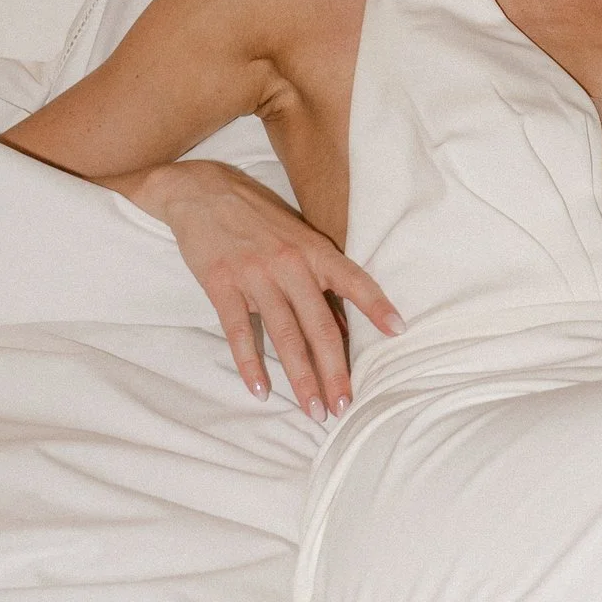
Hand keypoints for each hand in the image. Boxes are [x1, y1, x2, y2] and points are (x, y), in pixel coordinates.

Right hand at [135, 160, 399, 416]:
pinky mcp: (221, 284)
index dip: (377, 306)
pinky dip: (250, 364)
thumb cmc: (258, 218)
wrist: (202, 191)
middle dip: (335, 370)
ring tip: (313, 409)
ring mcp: (255, 275)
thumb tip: (346, 328)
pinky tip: (261, 390)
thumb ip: (320, 279)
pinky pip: (238, 332)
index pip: (355, 281)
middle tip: (344, 405)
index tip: (399, 331)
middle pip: (320, 326)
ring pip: (285, 336)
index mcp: (315, 251)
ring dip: (301, 377)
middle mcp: (290, 264)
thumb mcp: (298, 238)